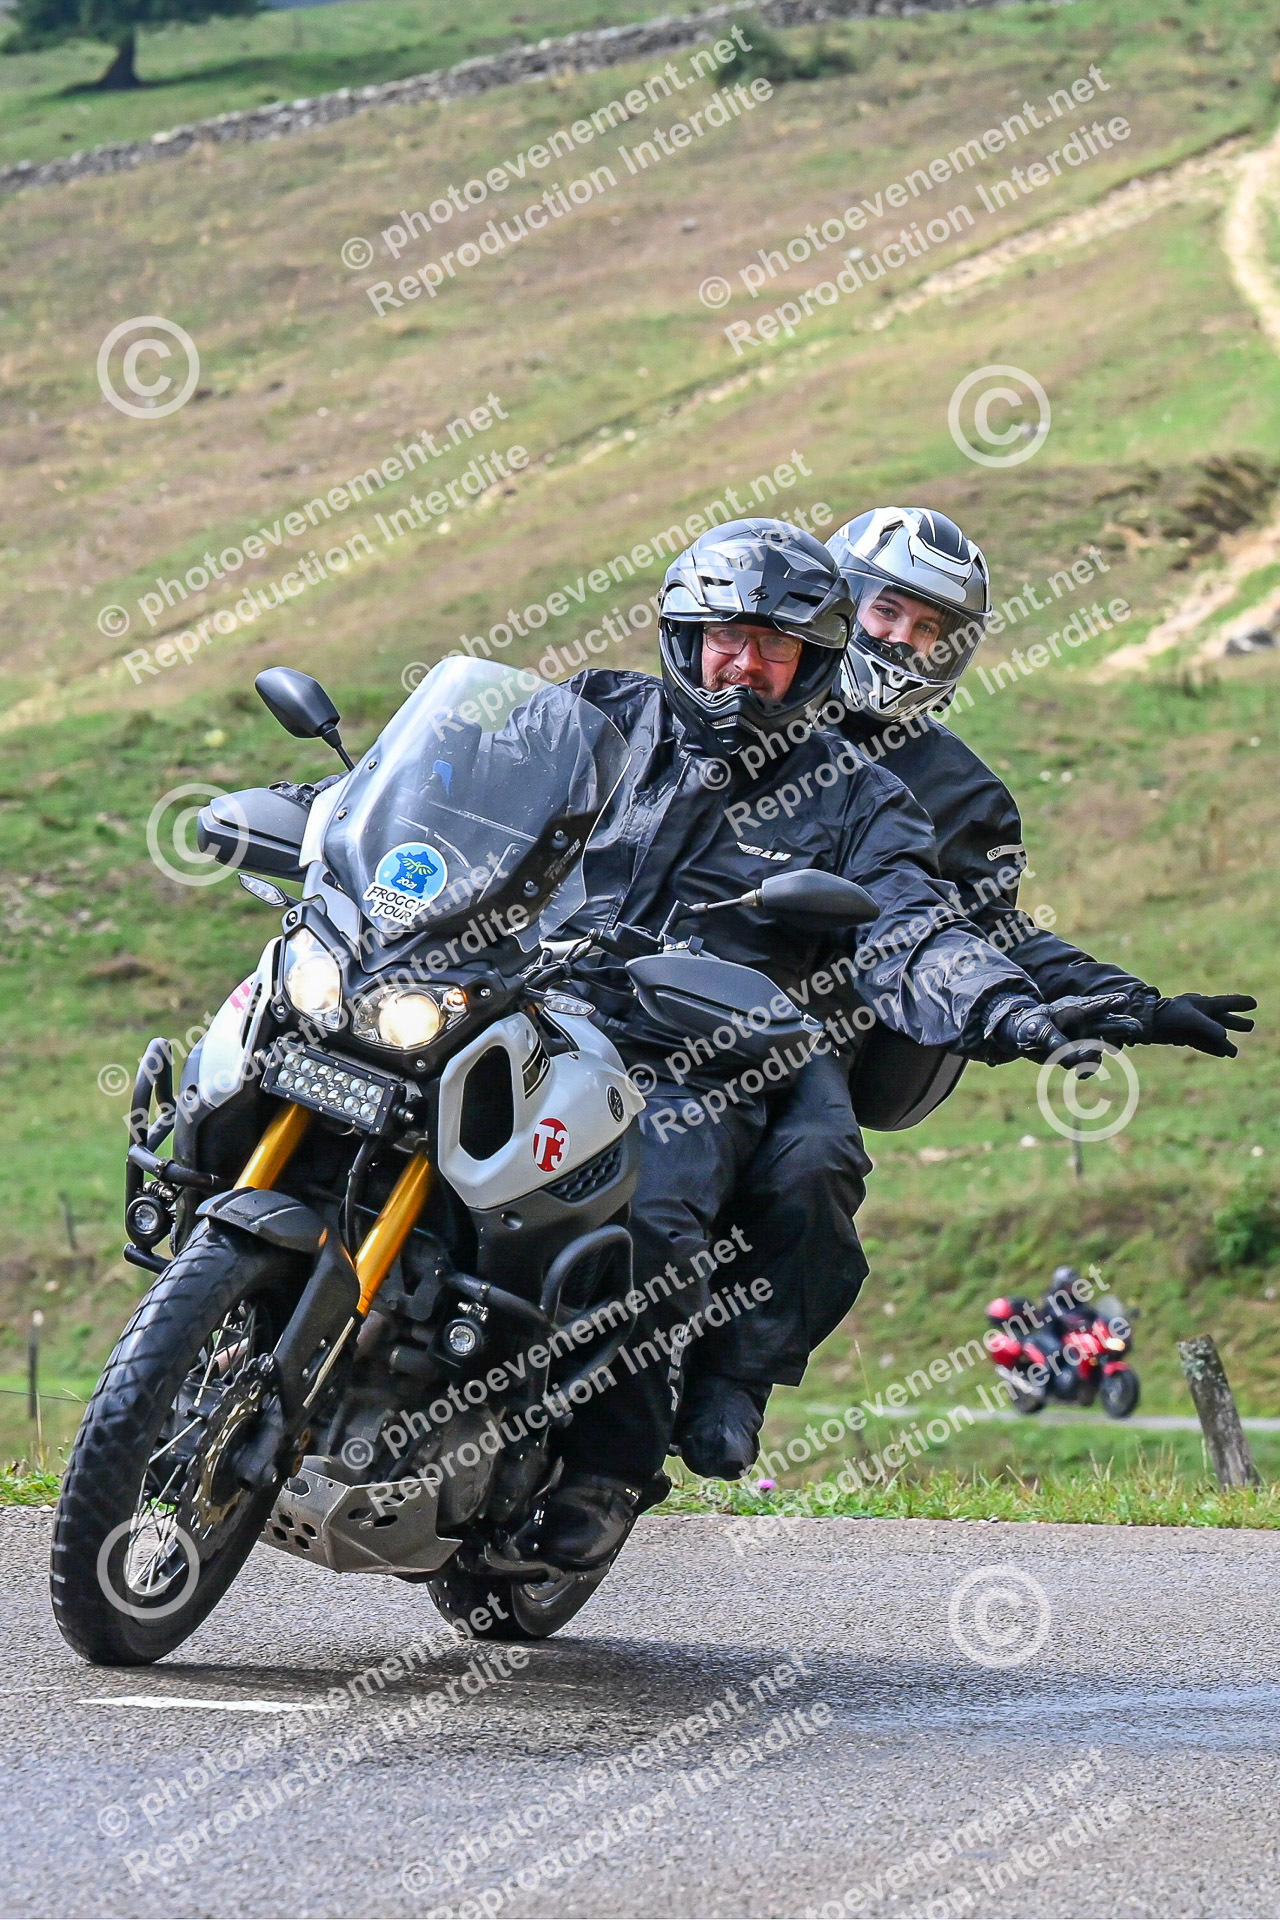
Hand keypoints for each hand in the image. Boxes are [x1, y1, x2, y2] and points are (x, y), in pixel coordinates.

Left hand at [992, 993, 1141, 1075]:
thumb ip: (1054, 1042)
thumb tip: (1072, 1059)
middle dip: (1124, 1025)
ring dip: (1094, 1055)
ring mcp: (1086, 1038)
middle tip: (1137, 1028)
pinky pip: (1091, 1063)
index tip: (1124, 1000)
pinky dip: (1087, 1068)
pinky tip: (1080, 1073)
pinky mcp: (1082, 1053)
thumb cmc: (1031, 1025)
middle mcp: (1085, 1023)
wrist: (1025, 1036)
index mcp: (1073, 1009)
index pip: (1093, 1006)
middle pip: (1109, 1023)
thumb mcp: (1037, 1029)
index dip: (1108, 1003)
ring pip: (1100, 1047)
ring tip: (1083, 1061)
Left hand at [1146, 993, 1256, 1057]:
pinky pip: (1202, 1043)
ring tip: (1233, 1052)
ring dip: (1224, 1043)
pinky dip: (1212, 1048)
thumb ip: (1208, 1027)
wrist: (1146, 1022)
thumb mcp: (1190, 1019)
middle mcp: (1200, 1014)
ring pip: (1213, 1034)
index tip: (1253, 1003)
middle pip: (1223, 1019)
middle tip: (1250, 1026)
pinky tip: (1221, 1053)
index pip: (1227, 1003)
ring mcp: (1192, 1026)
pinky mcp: (1184, 1036)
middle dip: (1236, 1022)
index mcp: (1204, 1004)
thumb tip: (1224, 1037)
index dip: (1241, 1003)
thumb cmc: (1169, 1015)